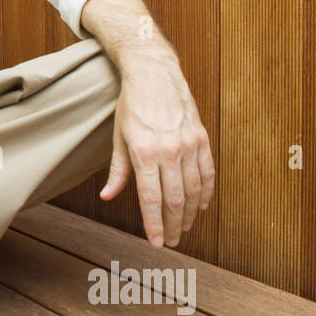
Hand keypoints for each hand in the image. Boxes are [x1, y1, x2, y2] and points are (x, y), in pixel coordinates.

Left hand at [98, 58, 214, 247]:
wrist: (155, 74)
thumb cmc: (132, 105)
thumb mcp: (118, 137)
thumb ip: (118, 171)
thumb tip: (108, 197)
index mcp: (144, 152)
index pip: (151, 198)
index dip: (154, 224)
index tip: (156, 242)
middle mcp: (169, 150)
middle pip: (174, 198)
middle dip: (173, 225)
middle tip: (172, 242)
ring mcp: (188, 144)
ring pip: (194, 189)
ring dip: (189, 214)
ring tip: (184, 228)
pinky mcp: (201, 138)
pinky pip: (208, 172)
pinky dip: (206, 192)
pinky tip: (200, 206)